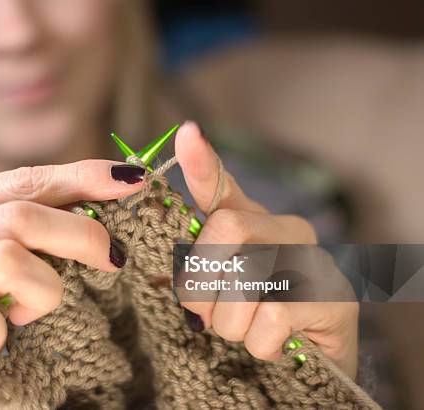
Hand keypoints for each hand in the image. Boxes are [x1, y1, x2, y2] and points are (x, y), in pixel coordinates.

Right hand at [0, 160, 145, 387]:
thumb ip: (31, 216)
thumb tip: (114, 185)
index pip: (23, 181)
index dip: (81, 178)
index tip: (131, 179)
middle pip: (19, 216)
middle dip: (81, 235)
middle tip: (112, 258)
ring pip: (8, 260)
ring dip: (44, 290)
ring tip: (33, 309)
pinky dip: (5, 330)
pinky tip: (1, 334)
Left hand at [175, 121, 358, 379]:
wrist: (309, 361)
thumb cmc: (254, 317)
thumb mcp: (220, 286)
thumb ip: (197, 265)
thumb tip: (171, 260)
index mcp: (252, 221)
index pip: (222, 186)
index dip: (201, 162)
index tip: (188, 133)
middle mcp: (287, 229)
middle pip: (224, 230)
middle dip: (200, 283)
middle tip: (204, 313)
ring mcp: (312, 261)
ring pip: (241, 285)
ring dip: (229, 324)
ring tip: (246, 329)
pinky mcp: (332, 298)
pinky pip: (268, 320)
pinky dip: (258, 344)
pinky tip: (272, 343)